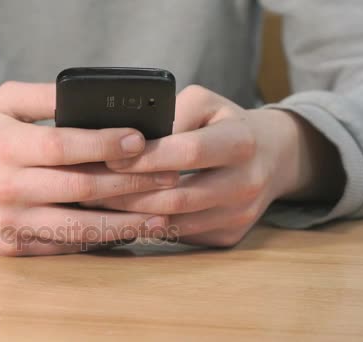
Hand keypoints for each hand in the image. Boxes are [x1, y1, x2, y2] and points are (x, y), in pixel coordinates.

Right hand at [0, 82, 177, 255]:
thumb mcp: (3, 103)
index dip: (104, 143)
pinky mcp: (14, 248)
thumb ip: (45, 96)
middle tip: (169, 178)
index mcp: (4, 147)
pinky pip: (64, 245)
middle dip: (130, 183)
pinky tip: (125, 230)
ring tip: (160, 216)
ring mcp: (10, 224)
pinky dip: (98, 239)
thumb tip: (94, 97)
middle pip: (80, 188)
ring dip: (124, 223)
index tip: (141, 140)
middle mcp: (6, 188)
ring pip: (78, 227)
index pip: (62, 146)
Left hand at [82, 85, 343, 246]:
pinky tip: (124, 215)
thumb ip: (171, 113)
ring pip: (175, 224)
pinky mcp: (229, 236)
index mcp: (241, 141)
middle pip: (178, 197)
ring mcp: (239, 215)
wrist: (270, 157)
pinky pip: (181, 236)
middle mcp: (246, 183)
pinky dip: (148, 227)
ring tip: (98, 203)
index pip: (189, 152)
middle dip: (129, 193)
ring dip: (132, 215)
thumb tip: (129, 137)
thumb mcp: (204, 103)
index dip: (147, 157)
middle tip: (92, 186)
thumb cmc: (225, 123)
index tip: (111, 157)